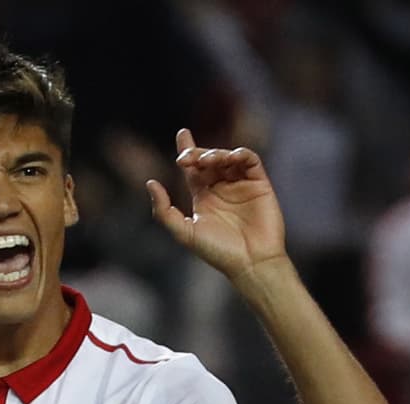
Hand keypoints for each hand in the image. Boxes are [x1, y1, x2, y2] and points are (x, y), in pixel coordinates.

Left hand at [146, 129, 285, 281]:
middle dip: (198, 153)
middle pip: (208, 159)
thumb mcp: (184, 233)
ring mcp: (241, 185)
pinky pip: (250, 160)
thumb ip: (164, 211)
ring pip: (228, 157)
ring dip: (216, 154)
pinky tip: (228, 158)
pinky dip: (239, 154)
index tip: (182, 134)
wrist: (250, 262)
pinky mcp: (259, 183)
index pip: (193, 169)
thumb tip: (150, 182)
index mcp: (204, 198)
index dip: (187, 149)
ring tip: (205, 162)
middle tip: (187, 158)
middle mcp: (221, 189)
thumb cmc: (218, 252)